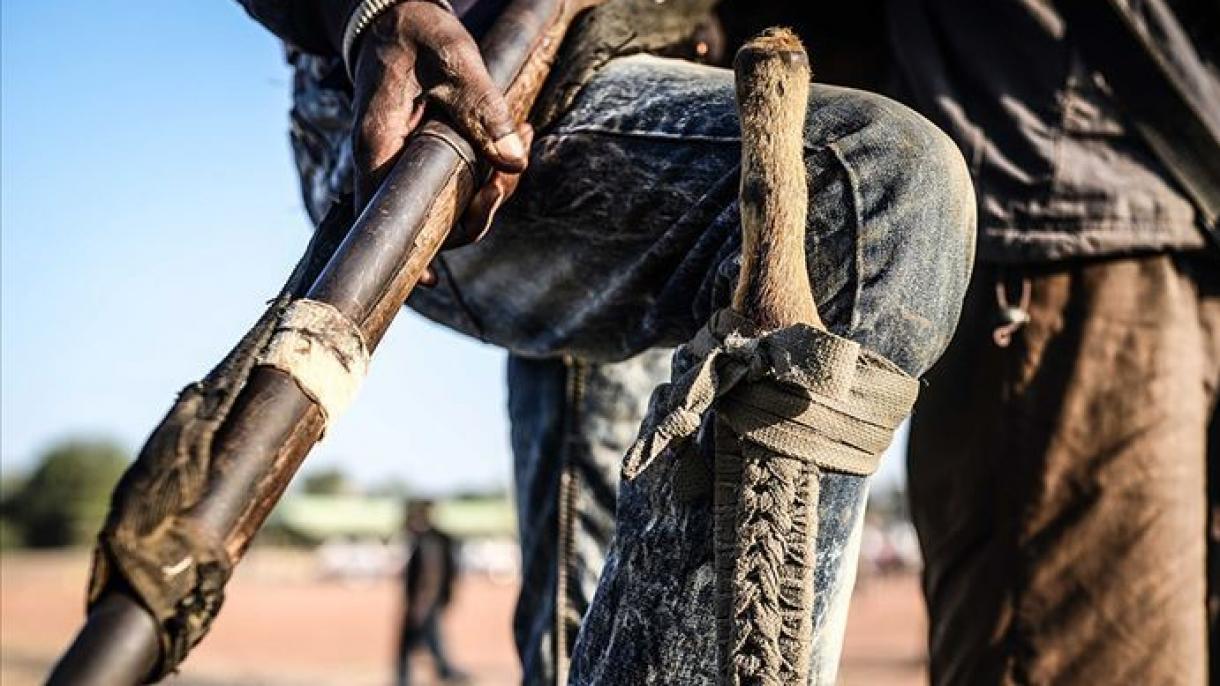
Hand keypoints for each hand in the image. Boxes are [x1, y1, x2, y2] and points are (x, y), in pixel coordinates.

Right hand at [350, 1, 530, 280]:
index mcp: (378, 143)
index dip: (408, 251)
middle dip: (478, 211)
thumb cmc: (416, 31)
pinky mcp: (422, 155)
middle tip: (509, 176)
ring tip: (527, 137)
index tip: (433, 280)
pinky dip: (489, 169)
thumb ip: (483, 108)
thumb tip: (514, 162)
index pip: (383, 214)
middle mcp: (384, 161)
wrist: (396, 12)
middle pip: (427, 218)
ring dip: (493, 187)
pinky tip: (519, 139)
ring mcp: (403, 161)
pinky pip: (456, 180)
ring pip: (449, 202)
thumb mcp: (453, 58)